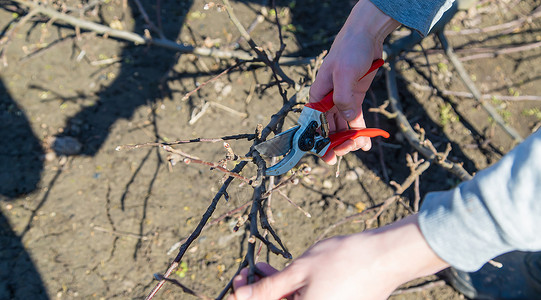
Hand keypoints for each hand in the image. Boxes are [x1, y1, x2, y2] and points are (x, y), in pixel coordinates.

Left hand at [227, 215, 448, 299]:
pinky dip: (295, 290)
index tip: (239, 278)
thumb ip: (269, 288)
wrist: (384, 257)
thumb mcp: (299, 271)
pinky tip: (289, 273)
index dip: (246, 295)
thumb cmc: (343, 262)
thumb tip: (241, 296)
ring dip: (277, 289)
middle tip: (252, 269)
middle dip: (262, 290)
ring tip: (268, 267)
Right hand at [309, 0, 398, 163]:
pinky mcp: (355, 99)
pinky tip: (366, 143)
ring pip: (342, 127)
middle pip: (328, 129)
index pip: (313, 123)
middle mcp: (327, 101)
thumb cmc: (349, 51)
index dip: (318, 142)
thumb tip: (347, 120)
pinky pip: (355, 120)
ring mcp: (341, 101)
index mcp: (317, 96)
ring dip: (350, 139)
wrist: (366, 36)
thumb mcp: (344, 74)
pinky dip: (360, 131)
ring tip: (361, 147)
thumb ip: (343, 98)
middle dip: (336, 142)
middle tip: (346, 152)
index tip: (326, 156)